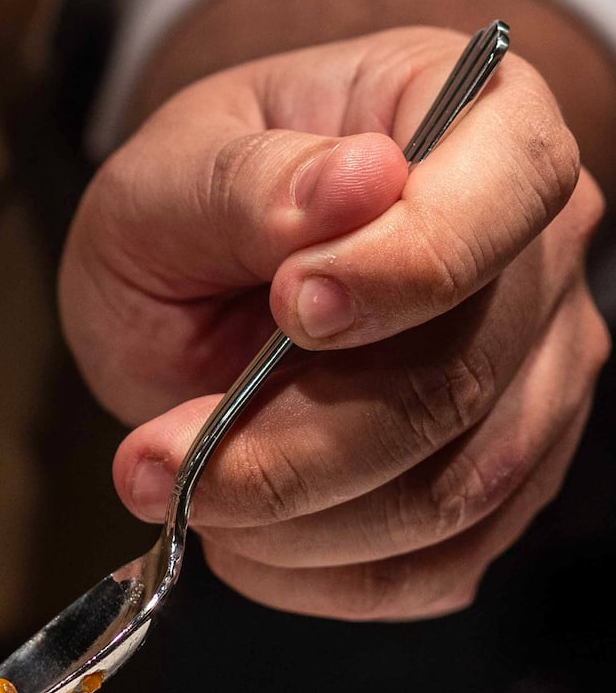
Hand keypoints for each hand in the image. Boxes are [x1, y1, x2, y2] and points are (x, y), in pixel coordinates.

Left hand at [59, 28, 608, 618]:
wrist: (197, 272)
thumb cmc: (195, 197)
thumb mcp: (171, 169)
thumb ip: (248, 181)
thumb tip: (356, 182)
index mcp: (480, 116)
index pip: (512, 188)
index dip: (410, 263)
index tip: (291, 305)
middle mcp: (537, 247)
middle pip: (464, 375)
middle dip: (296, 440)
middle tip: (154, 461)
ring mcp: (538, 371)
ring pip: (453, 490)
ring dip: (293, 519)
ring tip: (169, 489)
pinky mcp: (505, 478)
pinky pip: (437, 565)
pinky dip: (321, 576)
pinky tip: (236, 538)